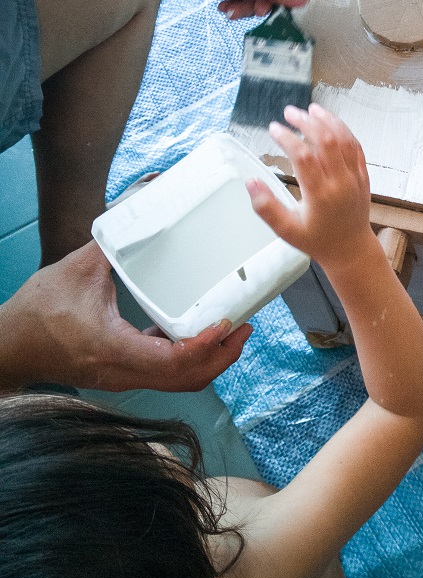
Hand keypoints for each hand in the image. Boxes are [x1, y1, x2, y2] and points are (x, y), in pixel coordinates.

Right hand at [0, 242, 251, 392]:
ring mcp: (124, 378)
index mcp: (114, 349)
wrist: (8, 346)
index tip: (228, 322)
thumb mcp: (78, 268)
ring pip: (179, 382)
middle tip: (244, 325)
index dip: (206, 346)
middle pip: (187, 378)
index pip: (173, 360)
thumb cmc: (38, 311)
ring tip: (232, 330)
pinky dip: (190, 358)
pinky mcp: (122, 373)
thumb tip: (146, 195)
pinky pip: (165, 374)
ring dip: (210, 360)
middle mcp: (124, 372)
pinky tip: (199, 331)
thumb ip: (114, 235)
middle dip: (222, 355)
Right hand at [246, 104, 373, 272]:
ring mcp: (355, 177)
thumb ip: (266, 208)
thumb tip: (250, 182)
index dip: (287, 139)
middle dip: (306, 122)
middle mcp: (341, 183)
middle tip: (289, 112)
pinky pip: (356, 146)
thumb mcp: (287, 230)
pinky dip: (343, 130)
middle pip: (326, 141)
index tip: (273, 128)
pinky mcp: (363, 175)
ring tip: (310, 109)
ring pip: (344, 139)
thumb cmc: (316, 240)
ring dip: (328, 120)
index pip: (303, 157)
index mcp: (320, 196)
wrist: (351, 249)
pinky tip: (330, 122)